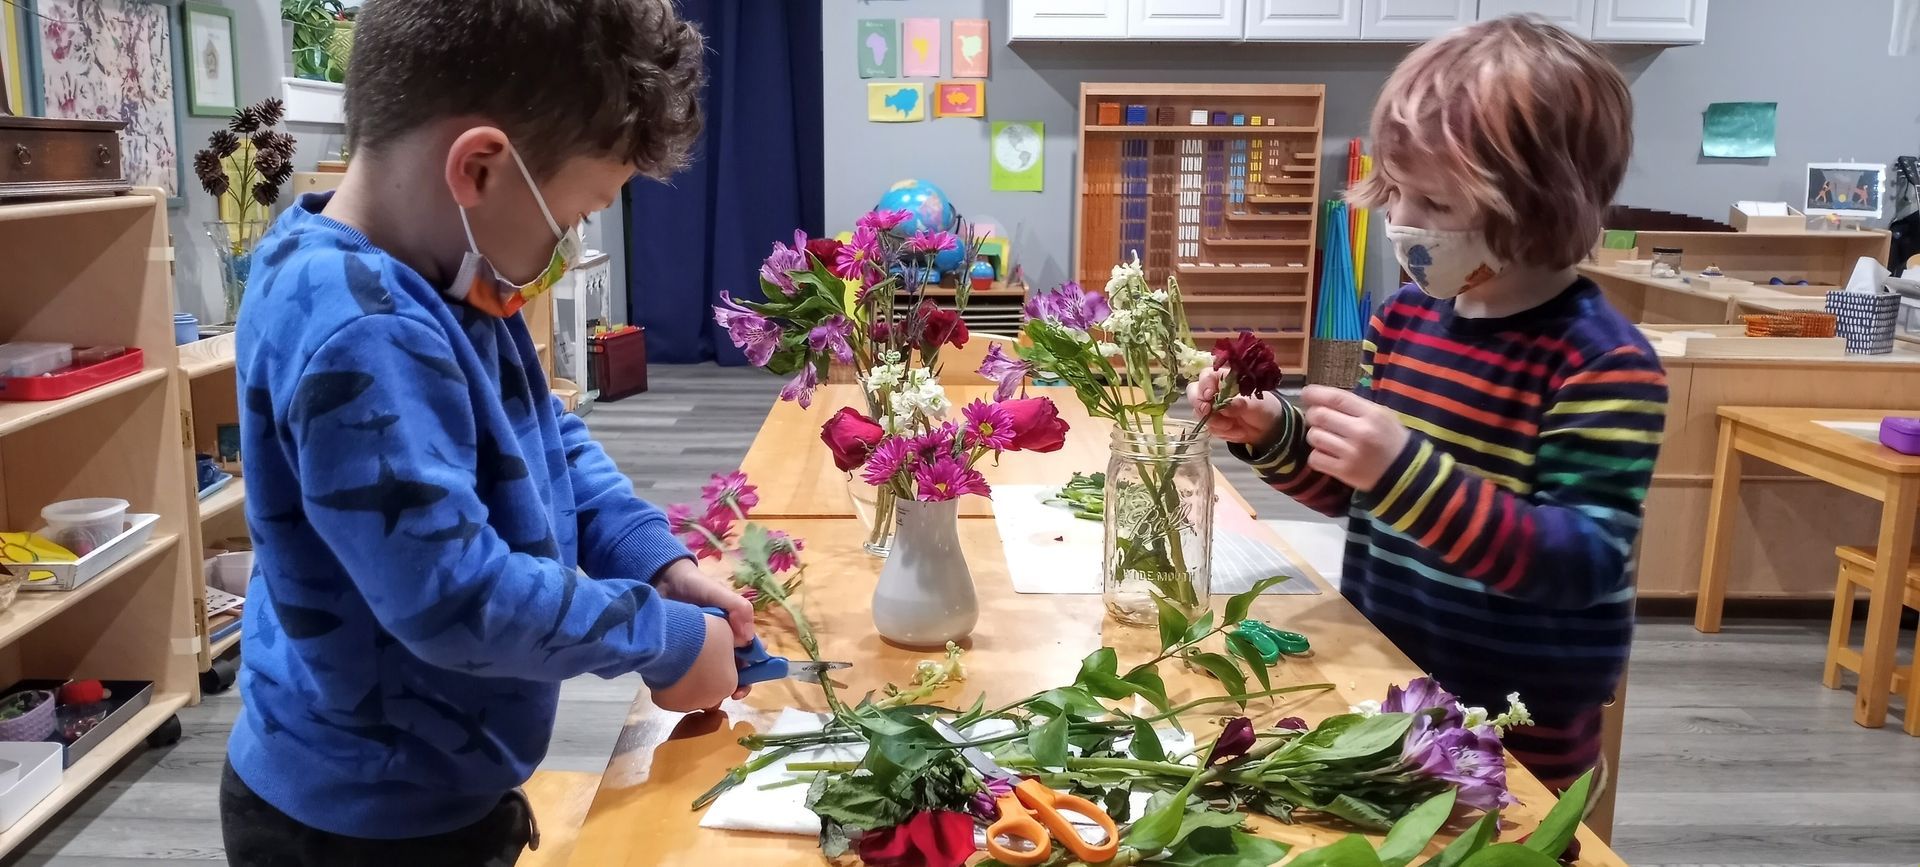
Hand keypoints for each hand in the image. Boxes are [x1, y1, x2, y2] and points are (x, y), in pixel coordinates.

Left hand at [655, 559, 756, 701]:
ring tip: (712, 697)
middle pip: (735, 668)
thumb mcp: (719, 593)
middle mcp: (721, 641)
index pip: (751, 652)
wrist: (663, 582)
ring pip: (714, 673)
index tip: (747, 680)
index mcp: (734, 628)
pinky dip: (696, 683)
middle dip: (736, 683)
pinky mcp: (684, 653)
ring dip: (717, 686)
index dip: (754, 668)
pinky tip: (693, 691)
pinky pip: (694, 671)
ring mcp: (702, 648)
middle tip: (731, 694)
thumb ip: (738, 608)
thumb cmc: (696, 586)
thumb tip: (748, 638)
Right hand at [1187, 368, 1285, 446]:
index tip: (1209, 395)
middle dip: (1199, 403)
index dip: (1204, 384)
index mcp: (1225, 379)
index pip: (1207, 375)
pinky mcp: (1212, 422)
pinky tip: (1234, 431)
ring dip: (1213, 421)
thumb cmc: (1263, 407)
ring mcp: (1211, 407)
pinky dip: (1220, 431)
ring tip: (1231, 426)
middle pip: (1194, 391)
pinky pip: (1208, 427)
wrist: (1268, 428)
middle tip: (1207, 412)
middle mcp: (1214, 391)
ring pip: (1198, 412)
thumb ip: (1240, 404)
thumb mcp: (1256, 404)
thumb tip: (1225, 407)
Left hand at [1299, 386, 1409, 492]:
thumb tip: (1323, 397)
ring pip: (1314, 436)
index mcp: (1372, 414)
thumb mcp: (1382, 415)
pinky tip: (1328, 455)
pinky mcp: (1344, 472)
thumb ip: (1356, 405)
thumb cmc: (1391, 440)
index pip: (1336, 398)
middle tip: (1317, 419)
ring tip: (1326, 438)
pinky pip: (1315, 459)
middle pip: (1319, 416)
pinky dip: (1317, 456)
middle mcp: (1361, 432)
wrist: (1405, 474)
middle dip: (1313, 415)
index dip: (1315, 393)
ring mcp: (1352, 453)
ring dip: (1315, 435)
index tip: (1306, 393)